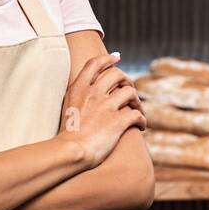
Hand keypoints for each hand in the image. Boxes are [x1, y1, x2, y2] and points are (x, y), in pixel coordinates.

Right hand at [59, 52, 145, 167]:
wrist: (70, 151)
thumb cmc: (66, 134)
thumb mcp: (67, 108)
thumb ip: (77, 97)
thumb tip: (85, 94)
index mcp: (78, 89)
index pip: (95, 63)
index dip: (107, 58)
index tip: (116, 58)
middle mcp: (93, 94)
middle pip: (117, 74)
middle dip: (126, 79)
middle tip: (128, 88)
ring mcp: (106, 107)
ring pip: (130, 92)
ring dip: (137, 100)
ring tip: (136, 109)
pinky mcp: (117, 122)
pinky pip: (137, 114)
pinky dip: (142, 119)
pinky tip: (140, 126)